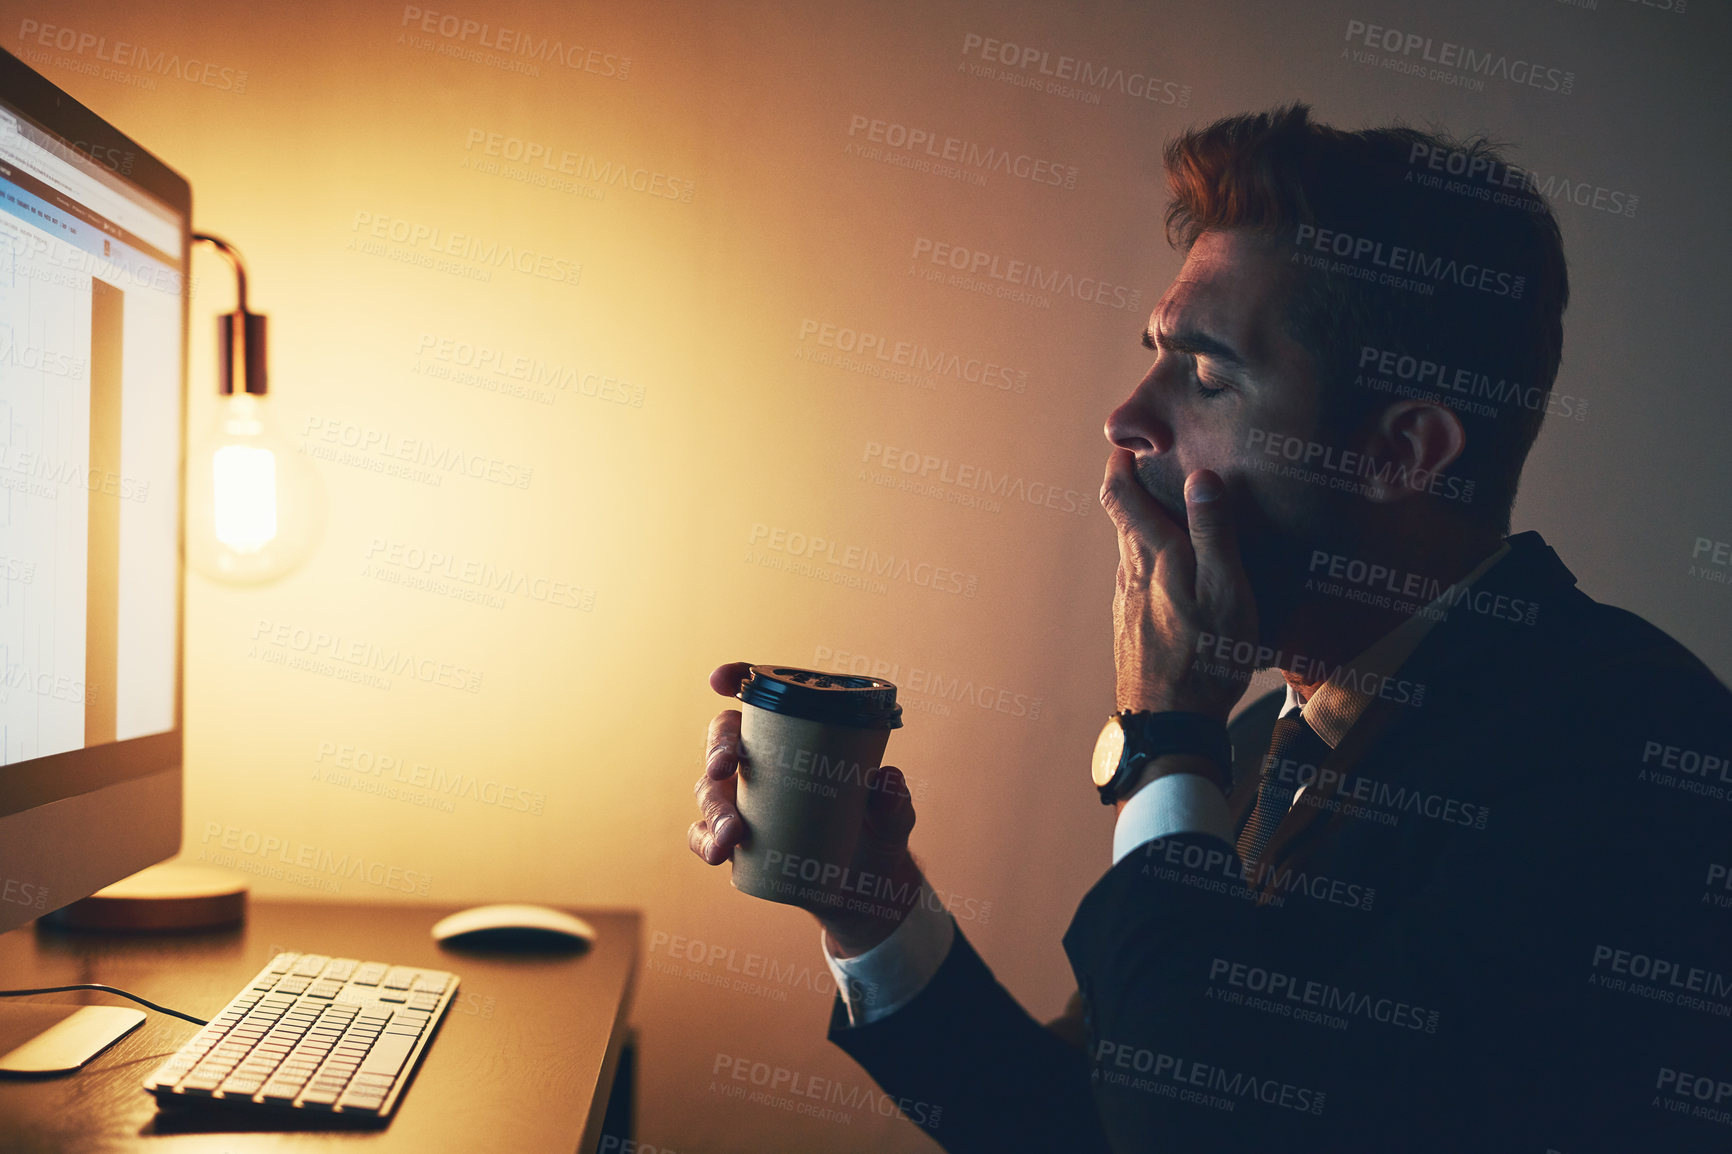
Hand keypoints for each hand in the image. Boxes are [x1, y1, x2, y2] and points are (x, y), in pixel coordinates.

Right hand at [688, 661, 924, 956]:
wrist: (865, 885)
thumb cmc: (877, 832)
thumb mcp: (893, 816)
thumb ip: (894, 800)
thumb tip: (886, 779)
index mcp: (798, 735)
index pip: (761, 697)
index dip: (735, 677)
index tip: (721, 680)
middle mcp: (762, 760)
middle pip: (724, 738)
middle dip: (717, 748)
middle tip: (725, 768)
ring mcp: (743, 800)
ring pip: (710, 789)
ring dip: (714, 809)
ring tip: (732, 835)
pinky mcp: (734, 839)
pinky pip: (703, 835)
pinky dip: (704, 841)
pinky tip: (718, 853)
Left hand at [1100, 451, 1257, 722]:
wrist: (1169, 725)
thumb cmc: (1205, 658)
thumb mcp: (1224, 590)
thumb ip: (1214, 533)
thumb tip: (1201, 476)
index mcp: (1152, 557)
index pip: (1120, 497)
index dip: (1119, 465)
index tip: (1127, 444)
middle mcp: (1130, 575)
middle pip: (1122, 521)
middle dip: (1133, 491)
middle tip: (1152, 468)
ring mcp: (1127, 604)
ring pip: (1129, 552)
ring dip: (1143, 528)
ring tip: (1170, 516)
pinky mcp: (1132, 630)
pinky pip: (1137, 582)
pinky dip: (1150, 562)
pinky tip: (1172, 577)